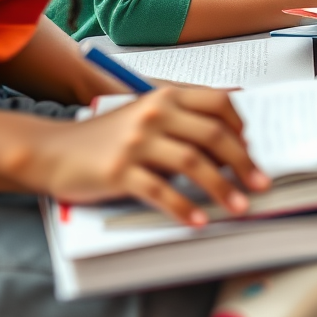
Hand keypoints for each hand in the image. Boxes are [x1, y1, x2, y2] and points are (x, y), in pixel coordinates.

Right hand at [27, 87, 269, 225]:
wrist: (55, 151)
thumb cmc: (108, 136)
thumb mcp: (147, 115)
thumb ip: (184, 118)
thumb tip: (233, 133)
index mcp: (166, 96)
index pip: (218, 103)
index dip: (241, 126)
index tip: (252, 149)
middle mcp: (154, 114)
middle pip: (213, 135)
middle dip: (243, 162)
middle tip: (260, 183)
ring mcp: (137, 142)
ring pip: (193, 163)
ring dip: (222, 188)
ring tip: (239, 206)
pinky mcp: (119, 171)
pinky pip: (160, 192)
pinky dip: (184, 208)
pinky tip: (199, 220)